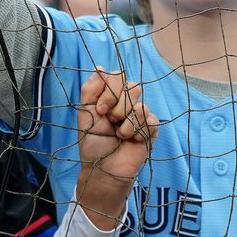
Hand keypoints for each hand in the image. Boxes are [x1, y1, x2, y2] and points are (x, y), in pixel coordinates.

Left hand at [75, 68, 155, 229]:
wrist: (103, 168)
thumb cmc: (93, 143)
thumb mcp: (85, 114)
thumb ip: (90, 90)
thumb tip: (99, 68)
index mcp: (110, 98)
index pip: (118, 77)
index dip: (110, 90)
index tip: (99, 108)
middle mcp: (126, 104)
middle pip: (133, 87)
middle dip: (117, 105)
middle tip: (109, 120)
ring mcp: (140, 117)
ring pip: (141, 105)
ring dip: (126, 122)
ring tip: (119, 135)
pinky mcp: (151, 130)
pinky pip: (151, 120)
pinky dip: (137, 130)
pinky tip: (131, 140)